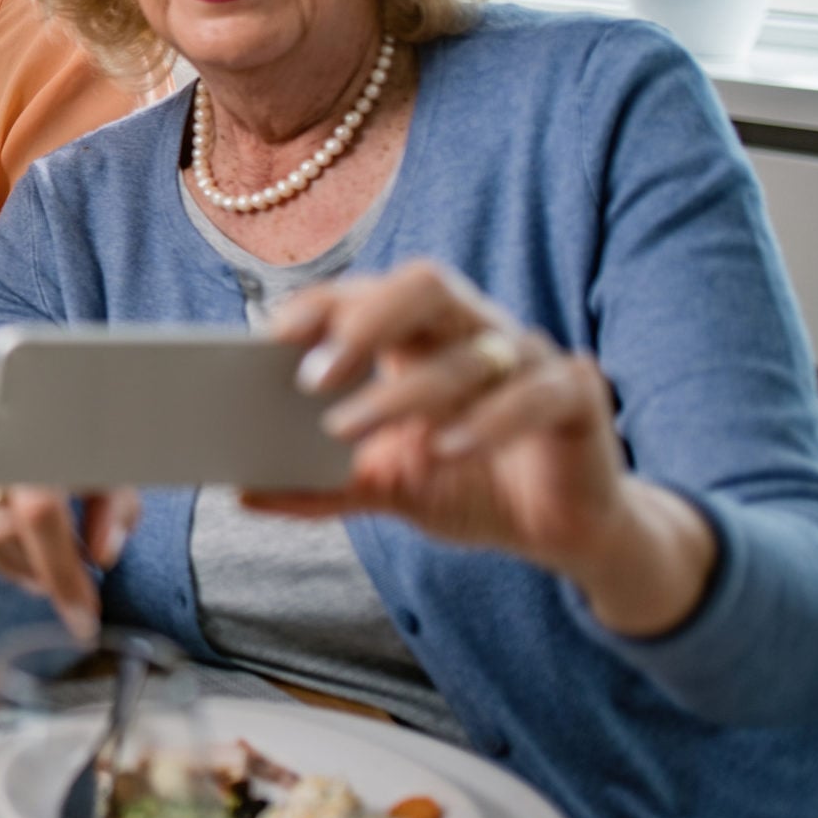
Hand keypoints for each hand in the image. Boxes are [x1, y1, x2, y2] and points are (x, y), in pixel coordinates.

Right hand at [0, 373, 140, 639]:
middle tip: (76, 599)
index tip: (84, 620)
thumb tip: (103, 558)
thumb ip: (115, 505)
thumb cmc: (93, 409)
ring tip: (52, 580)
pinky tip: (24, 562)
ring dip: (18, 567)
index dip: (62, 571)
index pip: (38, 510)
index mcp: (30, 410)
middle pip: (4, 525)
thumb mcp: (118, 451)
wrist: (47, 359)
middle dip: (44, 573)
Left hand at [255, 262, 702, 624]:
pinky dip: (487, 420)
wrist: (559, 533)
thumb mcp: (389, 486)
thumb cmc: (468, 485)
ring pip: (470, 351)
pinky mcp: (576, 397)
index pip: (368, 293)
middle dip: (364, 319)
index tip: (272, 337)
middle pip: (425, 285)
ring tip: (347, 429)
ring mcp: (529, 358)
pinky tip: (445, 449)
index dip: (323, 304)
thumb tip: (240, 494)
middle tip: (311, 375)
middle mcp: (476, 331)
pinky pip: (535, 393)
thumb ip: (324, 485)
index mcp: (422, 336)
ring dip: (403, 393)